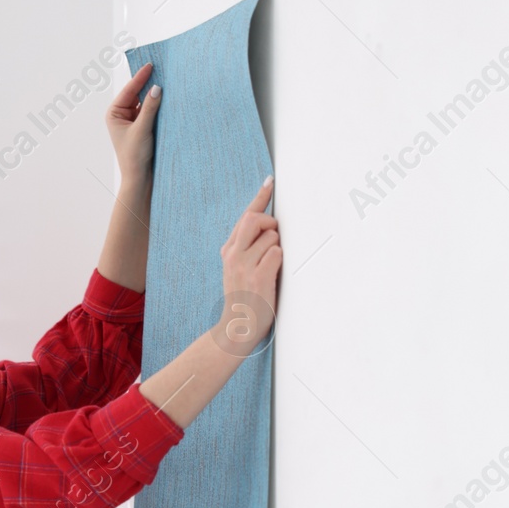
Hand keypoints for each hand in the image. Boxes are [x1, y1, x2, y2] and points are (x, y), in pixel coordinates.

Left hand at [106, 62, 159, 181]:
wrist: (140, 179)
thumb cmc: (135, 157)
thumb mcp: (142, 129)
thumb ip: (149, 107)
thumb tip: (157, 88)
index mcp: (114, 114)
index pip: (128, 91)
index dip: (140, 77)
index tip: (150, 65)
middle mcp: (121, 115)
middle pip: (136, 94)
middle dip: (147, 83)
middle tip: (160, 68)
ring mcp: (132, 121)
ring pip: (145, 102)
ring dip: (154, 95)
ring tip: (166, 81)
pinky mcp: (143, 127)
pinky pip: (151, 111)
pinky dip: (158, 106)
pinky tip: (167, 98)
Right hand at [214, 176, 280, 355]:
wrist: (237, 327)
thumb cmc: (244, 297)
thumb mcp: (237, 268)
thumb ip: (246, 247)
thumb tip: (268, 226)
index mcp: (228, 250)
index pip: (245, 216)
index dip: (260, 197)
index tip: (271, 181)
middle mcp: (233, 254)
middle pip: (255, 219)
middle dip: (270, 223)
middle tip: (274, 237)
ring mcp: (243, 265)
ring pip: (271, 238)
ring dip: (277, 248)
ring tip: (270, 267)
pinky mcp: (257, 276)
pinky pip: (277, 253)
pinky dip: (280, 261)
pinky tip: (272, 275)